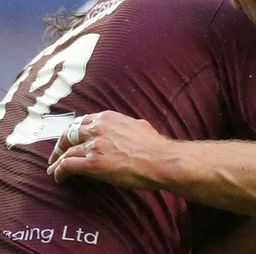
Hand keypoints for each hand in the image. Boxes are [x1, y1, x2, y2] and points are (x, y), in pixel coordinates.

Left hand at [46, 111, 172, 188]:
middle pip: (69, 135)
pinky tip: (58, 177)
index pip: (81, 122)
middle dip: (60, 145)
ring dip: (57, 161)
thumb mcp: (139, 125)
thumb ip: (125, 125)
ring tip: (53, 169)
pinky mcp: (93, 164)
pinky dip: (59, 172)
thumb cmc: (155, 146)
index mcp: (108, 118)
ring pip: (66, 152)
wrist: (161, 160)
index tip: (70, 140)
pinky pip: (67, 166)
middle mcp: (98, 129)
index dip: (72, 132)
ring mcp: (94, 146)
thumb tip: (125, 128)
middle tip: (57, 154)